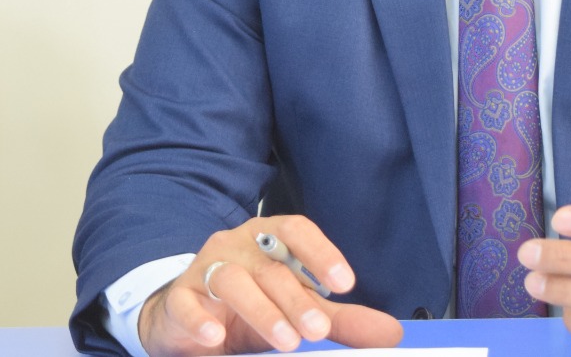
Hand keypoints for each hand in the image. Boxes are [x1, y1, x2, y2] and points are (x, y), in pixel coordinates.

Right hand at [137, 215, 403, 355]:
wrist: (186, 317)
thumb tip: (391, 333)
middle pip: (270, 266)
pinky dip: (201, 319)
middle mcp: (237, 245)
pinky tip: (214, 337)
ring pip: (233, 280)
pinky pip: (187, 304)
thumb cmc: (250, 304)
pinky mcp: (179, 299)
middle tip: (318, 330)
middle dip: (296, 299)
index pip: (296, 231)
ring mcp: (205, 269)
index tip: (345, 283)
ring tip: (285, 340)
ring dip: (261, 310)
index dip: (321, 252)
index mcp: (269, 238)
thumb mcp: (296, 309)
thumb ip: (341, 320)